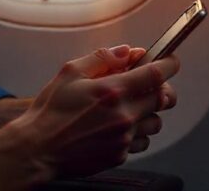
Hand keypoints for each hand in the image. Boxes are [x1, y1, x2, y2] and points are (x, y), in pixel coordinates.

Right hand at [12, 45, 179, 177]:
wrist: (38, 149)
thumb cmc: (50, 111)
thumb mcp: (70, 72)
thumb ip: (103, 58)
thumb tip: (128, 52)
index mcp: (113, 91)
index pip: (157, 74)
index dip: (169, 64)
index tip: (170, 60)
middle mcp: (124, 115)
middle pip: (165, 98)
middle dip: (160, 87)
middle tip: (146, 83)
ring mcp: (124, 138)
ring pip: (156, 122)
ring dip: (149, 111)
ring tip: (128, 107)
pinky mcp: (120, 155)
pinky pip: (142, 141)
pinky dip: (136, 132)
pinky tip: (117, 126)